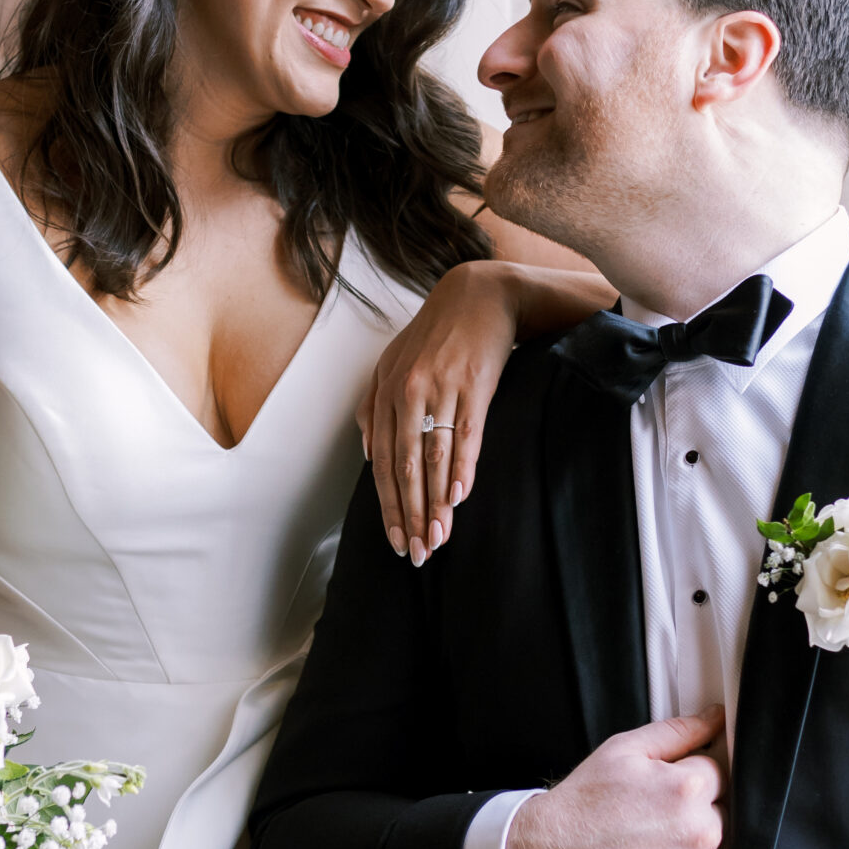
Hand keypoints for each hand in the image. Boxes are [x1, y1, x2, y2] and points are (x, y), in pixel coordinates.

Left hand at [358, 262, 522, 564]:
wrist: (480, 295)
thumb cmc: (437, 334)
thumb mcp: (394, 363)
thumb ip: (375, 407)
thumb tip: (368, 454)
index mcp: (384, 391)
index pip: (382, 463)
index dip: (388, 506)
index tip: (397, 539)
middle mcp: (407, 392)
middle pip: (405, 468)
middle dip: (410, 516)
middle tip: (418, 554)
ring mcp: (440, 388)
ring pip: (434, 459)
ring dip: (436, 505)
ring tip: (439, 539)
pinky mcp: (473, 386)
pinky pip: (466, 437)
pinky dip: (461, 470)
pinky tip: (458, 499)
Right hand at [505, 712, 724, 848]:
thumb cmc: (581, 806)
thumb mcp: (623, 751)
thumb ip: (677, 732)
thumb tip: (716, 718)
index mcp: (688, 787)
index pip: (718, 774)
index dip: (688, 779)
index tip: (661, 793)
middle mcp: (700, 831)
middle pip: (718, 813)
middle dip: (691, 813)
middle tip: (647, 820)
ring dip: (686, 848)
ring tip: (644, 848)